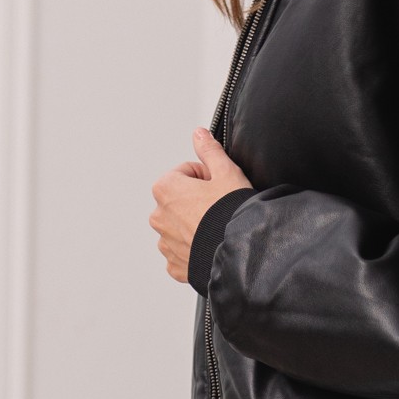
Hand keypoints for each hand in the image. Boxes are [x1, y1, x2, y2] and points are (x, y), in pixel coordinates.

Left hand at [149, 129, 248, 283]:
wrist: (239, 253)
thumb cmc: (231, 211)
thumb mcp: (226, 172)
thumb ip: (209, 150)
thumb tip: (199, 134)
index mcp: (165, 189)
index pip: (186, 173)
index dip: (207, 177)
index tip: (219, 186)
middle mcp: (158, 216)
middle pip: (180, 200)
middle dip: (197, 201)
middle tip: (220, 207)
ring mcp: (165, 243)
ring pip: (180, 227)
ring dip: (194, 225)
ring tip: (216, 228)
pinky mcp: (175, 265)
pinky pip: (182, 253)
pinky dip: (194, 250)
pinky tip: (210, 246)